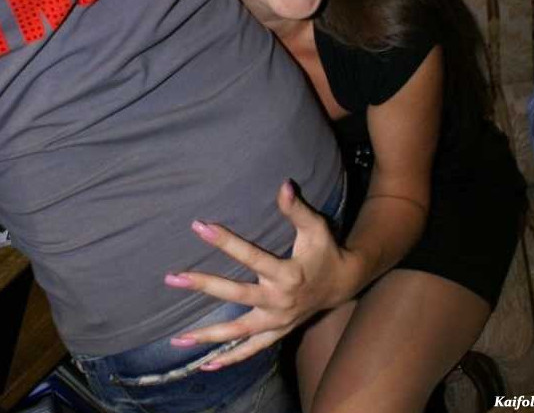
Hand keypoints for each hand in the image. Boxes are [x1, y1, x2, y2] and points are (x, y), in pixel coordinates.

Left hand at [164, 181, 360, 368]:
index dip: (225, 241)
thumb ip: (297, 209)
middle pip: (237, 295)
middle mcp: (280, 301)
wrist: (343, 283)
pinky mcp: (277, 332)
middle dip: (204, 285)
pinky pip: (252, 349)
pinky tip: (207, 364)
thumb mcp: (315, 228)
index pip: (251, 256)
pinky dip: (231, 358)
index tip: (199, 227)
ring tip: (177, 338)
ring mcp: (277, 321)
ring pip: (238, 331)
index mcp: (288, 273)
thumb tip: (284, 185)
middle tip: (174, 277)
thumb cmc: (326, 251)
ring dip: (208, 335)